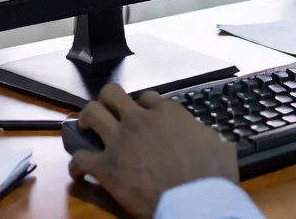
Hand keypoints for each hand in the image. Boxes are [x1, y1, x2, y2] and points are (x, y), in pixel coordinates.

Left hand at [68, 85, 237, 218]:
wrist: (193, 200)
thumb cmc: (211, 174)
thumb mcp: (218, 145)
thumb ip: (204, 135)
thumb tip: (208, 138)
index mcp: (168, 112)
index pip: (147, 97)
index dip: (142, 105)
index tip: (142, 114)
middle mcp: (140, 119)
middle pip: (112, 94)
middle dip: (106, 101)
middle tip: (106, 113)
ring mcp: (120, 141)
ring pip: (91, 114)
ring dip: (86, 121)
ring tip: (86, 130)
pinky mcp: (106, 166)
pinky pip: (80, 158)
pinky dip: (77, 164)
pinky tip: (79, 171)